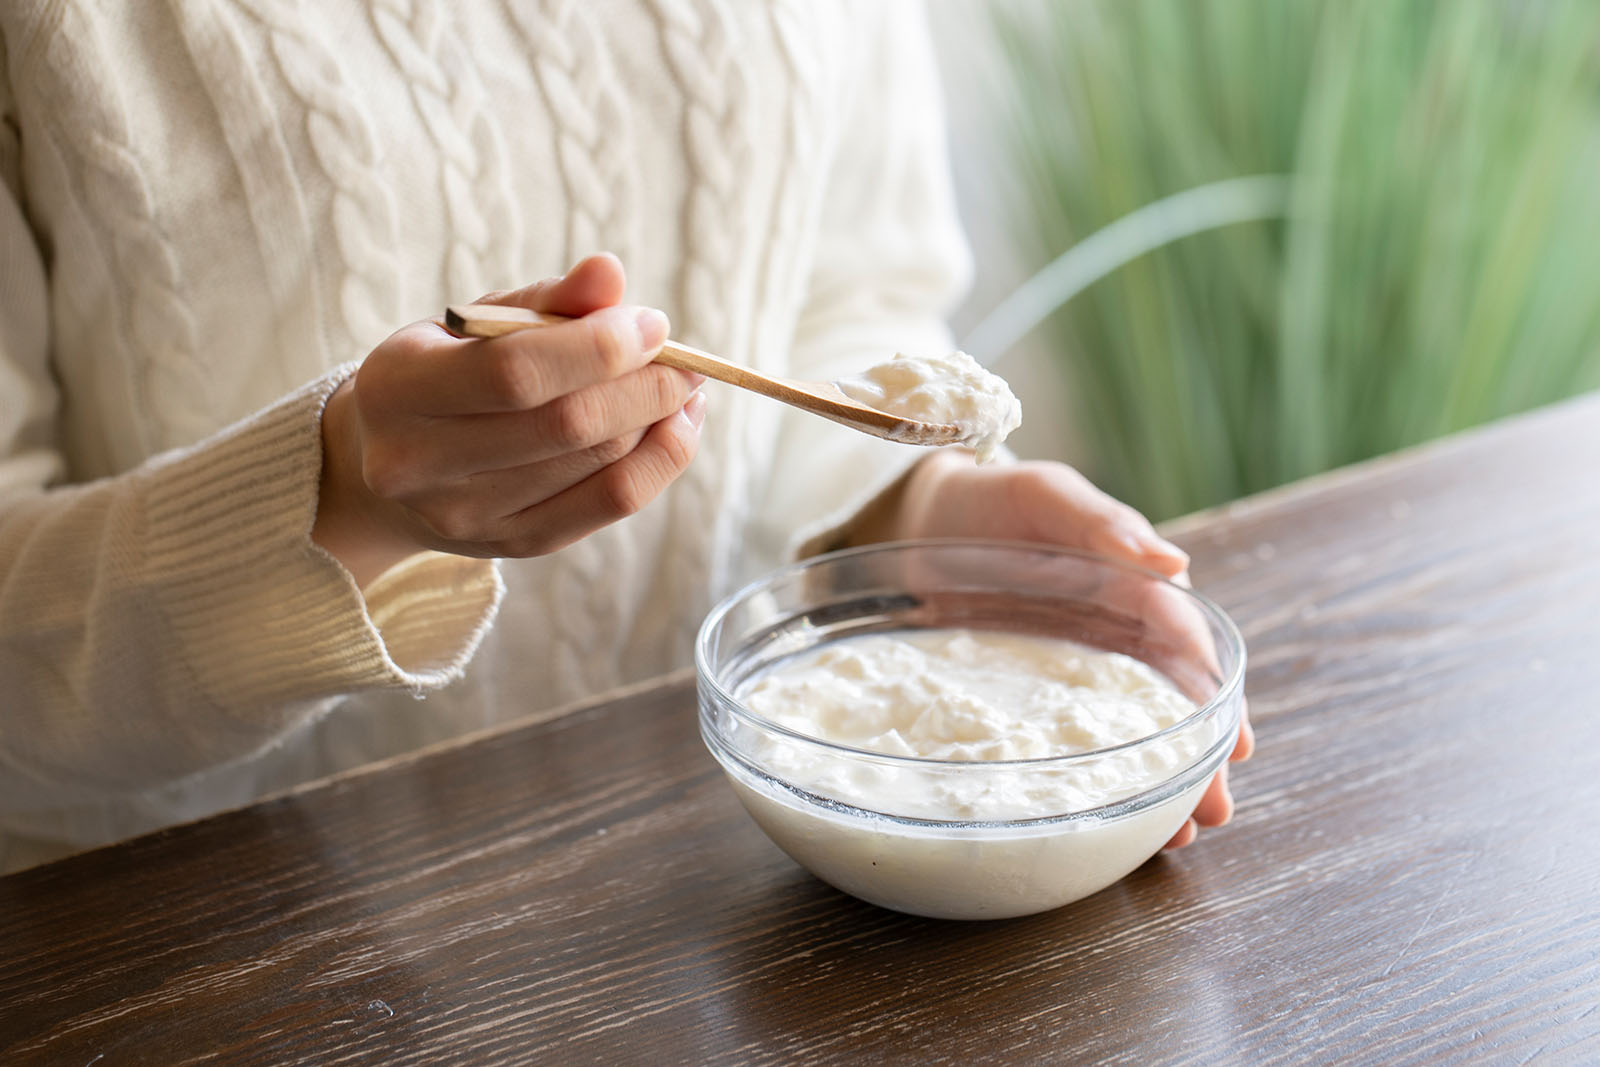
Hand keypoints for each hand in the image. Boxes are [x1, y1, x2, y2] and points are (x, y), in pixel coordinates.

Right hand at [313, 254, 705, 586]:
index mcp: (398, 388)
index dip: (598, 347)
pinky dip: (660, 462)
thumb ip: (544, 298)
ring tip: (684, 387)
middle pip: (567, 427)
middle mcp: (420, 463)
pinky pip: (609, 505)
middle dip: (645, 386)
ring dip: (660, 421)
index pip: (516, 373)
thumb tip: (610, 273)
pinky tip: (676, 427)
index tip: (652, 324)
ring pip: (598, 466)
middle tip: (684, 360)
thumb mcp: (473, 323)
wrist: (383, 463)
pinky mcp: (513, 545)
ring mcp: (466, 516)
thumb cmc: (444, 371)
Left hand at [859, 449, 1255, 848]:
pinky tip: (1115, 818)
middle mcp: (1114, 632)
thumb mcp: (1048, 496)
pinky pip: (1070, 734)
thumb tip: (1172, 562)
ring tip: (1181, 837)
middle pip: (1170, 700)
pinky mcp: (1032, 686)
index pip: (1185, 645)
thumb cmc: (994, 496)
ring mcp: (1075, 665)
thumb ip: (1102, 524)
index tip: (1235, 743)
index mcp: (1131, 585)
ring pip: (1130, 727)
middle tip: (1216, 811)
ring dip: (1160, 779)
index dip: (1211, 694)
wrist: (922, 516)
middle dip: (1199, 756)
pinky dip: (1097, 774)